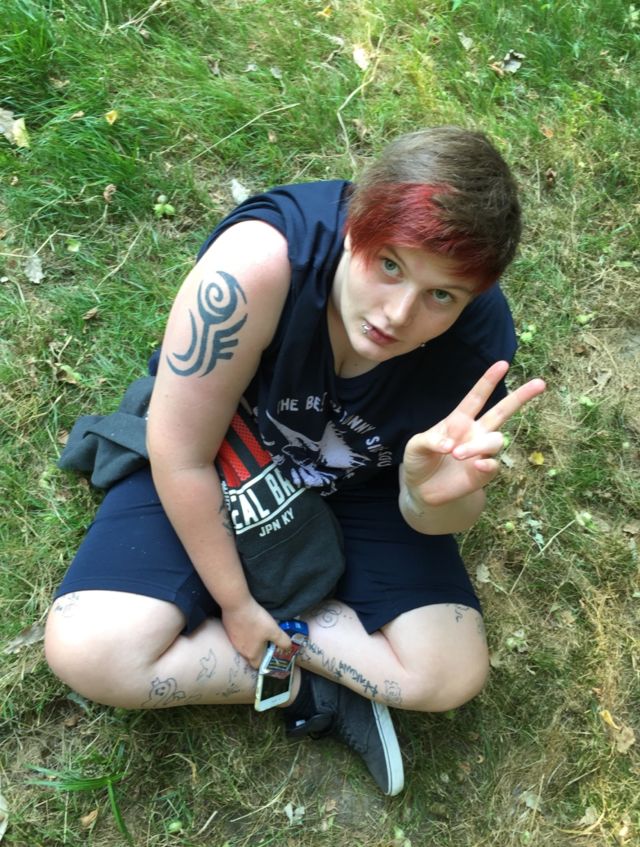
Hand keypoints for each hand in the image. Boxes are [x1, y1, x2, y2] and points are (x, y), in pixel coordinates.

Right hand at [222, 596, 291, 668]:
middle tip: (267, 642)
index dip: (264, 662)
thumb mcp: (273, 630)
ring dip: (250, 642)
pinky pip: (238, 637)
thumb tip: (288, 646)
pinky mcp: (229, 631)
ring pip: (243, 646)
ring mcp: (233, 641)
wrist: (236, 605)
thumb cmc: (256, 620)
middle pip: (250, 655)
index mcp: (252, 653)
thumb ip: (282, 640)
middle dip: (259, 651)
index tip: (270, 654)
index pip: (257, 665)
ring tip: (258, 632)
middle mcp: (241, 650)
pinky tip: (249, 624)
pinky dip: (243, 634)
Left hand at [402, 361, 545, 507]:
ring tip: (457, 454)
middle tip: (540, 383)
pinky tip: (477, 465)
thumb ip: (429, 440)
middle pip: (502, 412)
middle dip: (520, 397)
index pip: (476, 397)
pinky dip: (487, 464)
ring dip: (477, 446)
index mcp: (458, 420)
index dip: (488, 381)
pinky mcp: (482, 473)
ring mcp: (480, 453)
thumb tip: (450, 445)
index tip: (503, 364)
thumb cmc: (420, 460)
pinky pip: (493, 465)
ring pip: (495, 440)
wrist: (422, 489)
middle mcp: (474, 433)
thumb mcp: (415, 446)